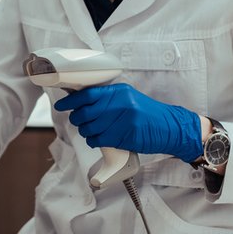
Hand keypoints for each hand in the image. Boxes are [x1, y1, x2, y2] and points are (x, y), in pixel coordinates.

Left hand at [54, 83, 202, 161]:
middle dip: (76, 119)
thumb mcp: (128, 98)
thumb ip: (107, 99)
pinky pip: (99, 140)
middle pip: (85, 112)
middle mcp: (120, 103)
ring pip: (90, 128)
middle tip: (78, 121)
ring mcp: (123, 120)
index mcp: (119, 91)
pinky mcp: (125, 136)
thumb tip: (81, 101)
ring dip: (86, 132)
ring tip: (92, 131)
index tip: (61, 104)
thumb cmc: (148, 114)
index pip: (87, 94)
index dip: (70, 100)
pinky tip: (99, 140)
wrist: (170, 127)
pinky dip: (94, 142)